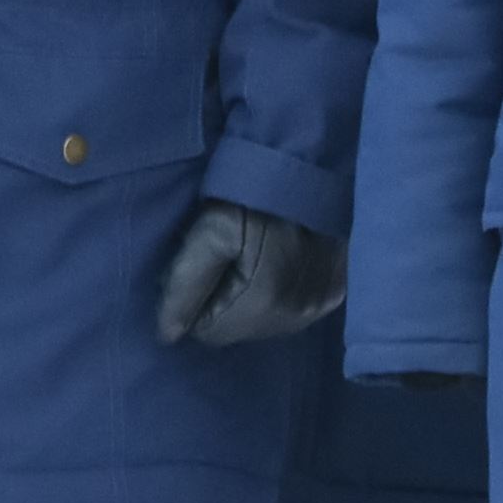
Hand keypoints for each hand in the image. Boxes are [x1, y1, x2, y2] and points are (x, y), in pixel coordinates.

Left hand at [154, 200, 350, 347]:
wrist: (310, 166)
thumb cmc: (253, 197)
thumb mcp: (209, 230)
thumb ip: (184, 285)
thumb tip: (168, 335)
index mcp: (260, 306)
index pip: (207, 330)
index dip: (196, 299)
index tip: (204, 263)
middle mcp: (293, 318)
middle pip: (238, 330)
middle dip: (224, 301)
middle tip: (228, 257)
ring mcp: (318, 308)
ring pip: (265, 324)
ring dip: (253, 302)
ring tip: (254, 258)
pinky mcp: (335, 294)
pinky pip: (294, 312)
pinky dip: (282, 295)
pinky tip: (280, 265)